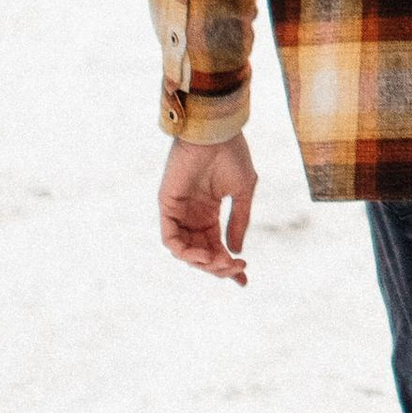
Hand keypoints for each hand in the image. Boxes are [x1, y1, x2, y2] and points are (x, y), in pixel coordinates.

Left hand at [159, 131, 257, 281]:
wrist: (217, 132)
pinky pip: (170, 239)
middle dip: (218, 267)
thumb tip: (236, 252)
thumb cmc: (232, 154)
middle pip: (201, 254)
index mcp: (209, 213)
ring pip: (185, 251)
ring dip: (203, 263)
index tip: (244, 280)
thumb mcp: (242, 192)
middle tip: (237, 268)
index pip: (216, 247)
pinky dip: (185, 252)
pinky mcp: (167, 206)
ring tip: (221, 263)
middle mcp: (191, 216)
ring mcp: (178, 212)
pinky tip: (204, 255)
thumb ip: (238, 222)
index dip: (228, 267)